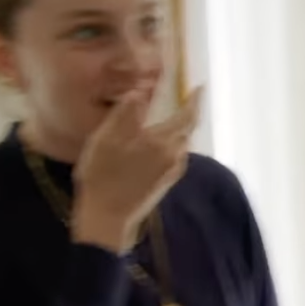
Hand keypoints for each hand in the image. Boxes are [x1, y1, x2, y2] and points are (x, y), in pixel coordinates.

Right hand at [71, 87, 204, 250]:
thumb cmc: (103, 175)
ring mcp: (171, 172)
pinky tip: (158, 144)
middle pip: (186, 131)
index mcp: (163, 142)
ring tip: (170, 118)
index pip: (187, 116)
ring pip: (180, 144)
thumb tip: (142, 91)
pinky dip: (171, 144)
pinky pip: (174, 156)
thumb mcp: (108, 138)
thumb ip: (127, 112)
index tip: (201, 88)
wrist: (107, 218)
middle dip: (187, 114)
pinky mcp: (165, 184)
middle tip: (184, 99)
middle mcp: (174, 157)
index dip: (195, 101)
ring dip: (178, 130)